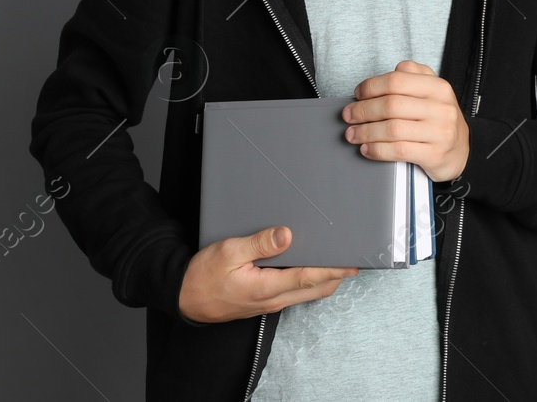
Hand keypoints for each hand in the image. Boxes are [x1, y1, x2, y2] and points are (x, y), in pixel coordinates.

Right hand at [178, 225, 358, 323]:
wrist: (183, 298)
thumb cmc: (202, 277)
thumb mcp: (228, 252)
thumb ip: (259, 243)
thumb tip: (287, 235)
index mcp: (267, 288)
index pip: (309, 278)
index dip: (334, 270)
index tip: (352, 263)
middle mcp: (273, 299)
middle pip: (315, 290)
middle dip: (336, 276)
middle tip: (352, 261)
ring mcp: (269, 303)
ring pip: (306, 293)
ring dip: (323, 280)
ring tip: (336, 262)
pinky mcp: (263, 301)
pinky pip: (293, 292)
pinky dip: (307, 282)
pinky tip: (307, 268)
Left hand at [343, 60, 469, 182]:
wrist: (464, 150)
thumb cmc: (439, 118)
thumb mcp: (432, 91)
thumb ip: (412, 74)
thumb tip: (383, 75)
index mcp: (438, 87)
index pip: (396, 81)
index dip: (371, 87)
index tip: (358, 94)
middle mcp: (441, 108)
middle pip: (391, 105)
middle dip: (363, 111)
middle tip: (348, 116)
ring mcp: (439, 132)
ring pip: (392, 129)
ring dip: (365, 132)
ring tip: (353, 134)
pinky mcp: (434, 155)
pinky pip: (399, 150)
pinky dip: (377, 150)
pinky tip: (367, 149)